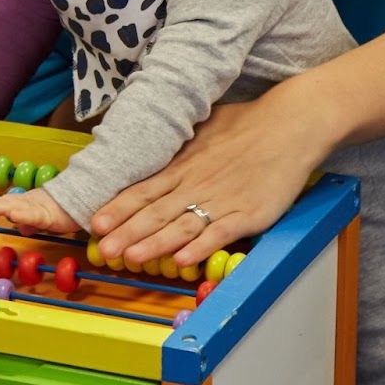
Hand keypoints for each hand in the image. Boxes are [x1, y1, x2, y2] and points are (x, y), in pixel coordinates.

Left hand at [0, 187, 80, 236]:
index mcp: (25, 203)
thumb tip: (21, 228)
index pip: (3, 206)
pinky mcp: (48, 215)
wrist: (84, 200)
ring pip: (13, 206)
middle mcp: (28, 202)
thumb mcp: (44, 218)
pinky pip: (34, 215)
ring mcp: (37, 207)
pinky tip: (14, 215)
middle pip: (3, 204)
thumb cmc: (63, 209)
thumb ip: (31, 222)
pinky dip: (23, 215)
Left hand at [90, 87, 326, 266]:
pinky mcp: (249, 213)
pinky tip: (183, 260)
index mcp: (183, 165)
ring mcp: (222, 200)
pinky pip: (220, 233)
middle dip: (126, 233)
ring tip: (133, 258)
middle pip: (155, 212)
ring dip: (155, 243)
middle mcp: (196, 184)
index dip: (118, 208)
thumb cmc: (246, 124)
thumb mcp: (202, 128)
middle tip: (103, 250)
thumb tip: (155, 152)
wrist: (290, 124)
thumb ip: (178, 147)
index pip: (143, 190)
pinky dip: (200, 247)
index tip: (94, 223)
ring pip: (181, 225)